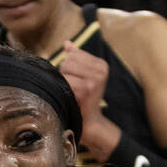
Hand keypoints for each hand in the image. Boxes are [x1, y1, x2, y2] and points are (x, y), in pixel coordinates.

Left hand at [59, 41, 119, 160]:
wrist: (90, 122)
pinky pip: (66, 79)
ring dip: (64, 81)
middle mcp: (101, 70)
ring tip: (73, 92)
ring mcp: (96, 78)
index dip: (69, 68)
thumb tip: (67, 43)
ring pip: (65, 67)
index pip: (73, 53)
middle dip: (66, 73)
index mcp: (101, 64)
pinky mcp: (88, 87)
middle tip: (74, 89)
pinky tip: (73, 97)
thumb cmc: (83, 99)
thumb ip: (76, 58)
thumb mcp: (83, 76)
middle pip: (68, 59)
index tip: (77, 82)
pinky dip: (64, 89)